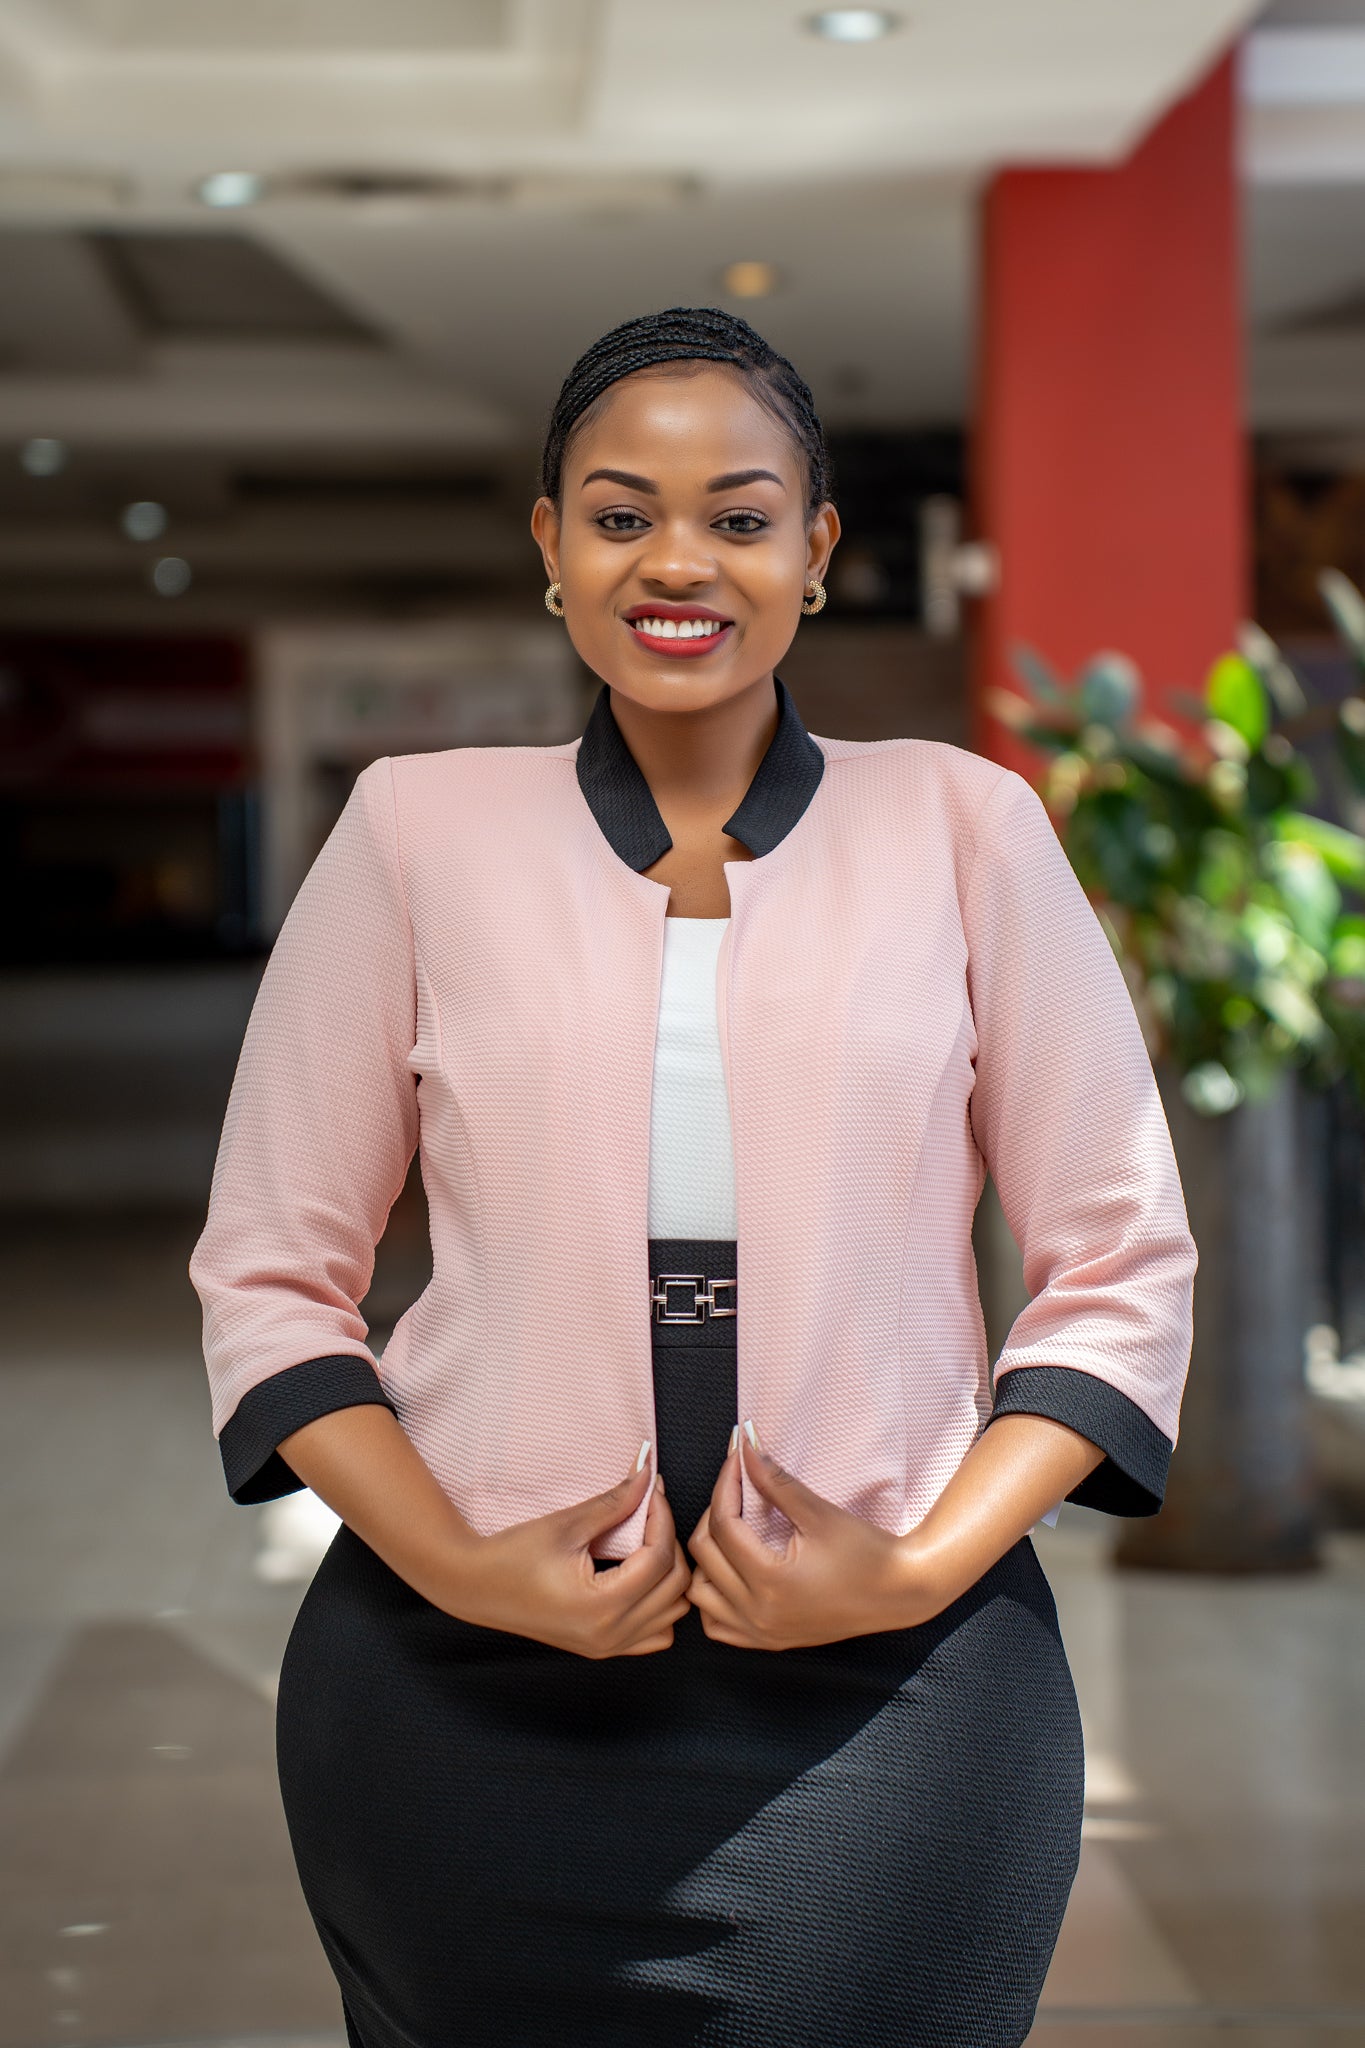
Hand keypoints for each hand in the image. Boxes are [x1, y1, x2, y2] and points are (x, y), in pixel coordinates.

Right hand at [448, 1453, 692, 1657]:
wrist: (474, 1587)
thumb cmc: (512, 1555)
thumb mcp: (567, 1524)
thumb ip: (615, 1502)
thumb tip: (647, 1474)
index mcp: (602, 1606)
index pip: (658, 1559)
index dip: (662, 1518)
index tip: (651, 1490)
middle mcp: (610, 1635)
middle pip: (674, 1588)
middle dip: (668, 1543)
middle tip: (649, 1512)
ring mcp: (607, 1647)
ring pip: (672, 1616)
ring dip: (669, 1577)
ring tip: (647, 1544)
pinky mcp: (601, 1648)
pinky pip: (653, 1634)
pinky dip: (658, 1605)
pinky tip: (639, 1577)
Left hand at [686, 1426, 939, 1650]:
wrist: (900, 1593)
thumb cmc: (866, 1552)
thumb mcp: (819, 1512)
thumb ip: (775, 1481)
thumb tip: (745, 1445)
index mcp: (771, 1582)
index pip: (724, 1526)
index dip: (725, 1485)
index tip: (737, 1458)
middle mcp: (759, 1613)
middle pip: (705, 1557)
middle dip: (713, 1514)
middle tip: (736, 1489)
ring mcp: (762, 1633)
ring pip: (701, 1596)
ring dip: (706, 1561)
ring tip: (729, 1532)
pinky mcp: (769, 1641)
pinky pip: (718, 1626)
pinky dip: (714, 1599)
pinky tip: (730, 1573)